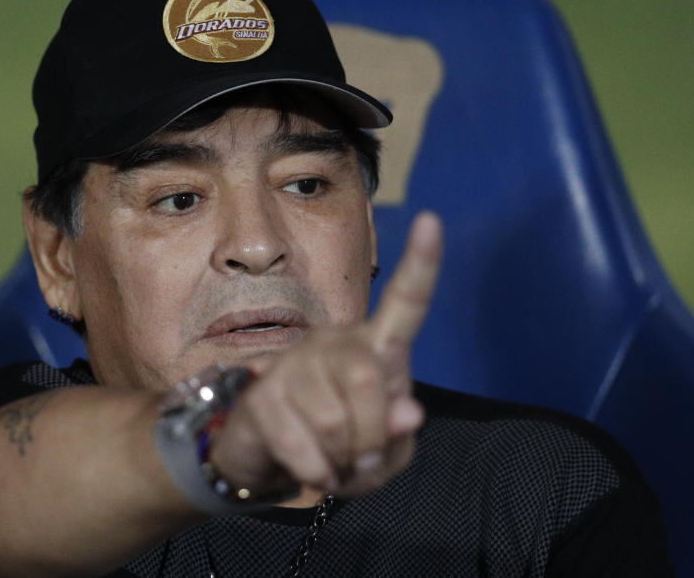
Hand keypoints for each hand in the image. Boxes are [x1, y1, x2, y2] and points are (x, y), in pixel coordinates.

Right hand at [210, 211, 442, 496]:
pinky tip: (310, 468)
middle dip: (372, 438)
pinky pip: (302, 448)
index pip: (403, 303)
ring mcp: (293, 364)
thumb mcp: (384, 453)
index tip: (432, 220)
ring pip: (335, 423)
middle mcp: (334, 343)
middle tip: (363, 460)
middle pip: (369, 382)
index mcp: (374, 347)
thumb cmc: (340, 446)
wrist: (271, 457)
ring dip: (342, 462)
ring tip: (333, 461)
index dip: (421, 266)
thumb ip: (399, 433)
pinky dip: (315, 473)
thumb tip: (408, 411)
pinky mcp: (261, 394)